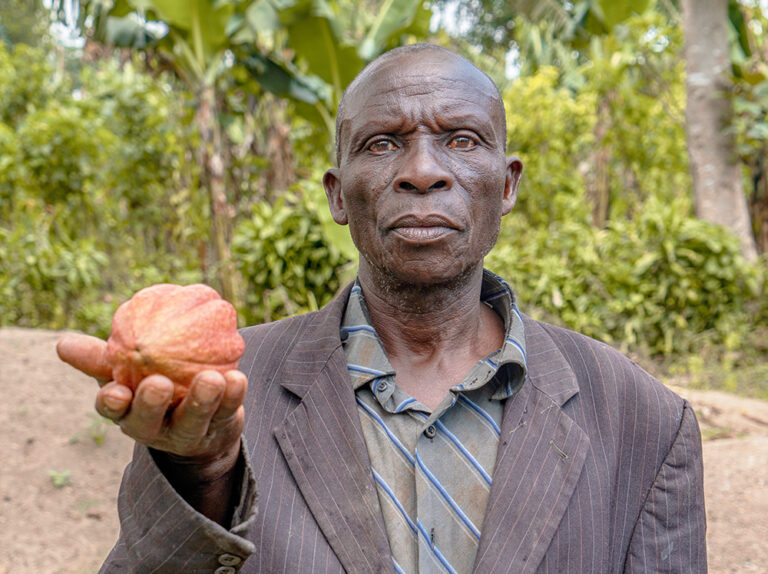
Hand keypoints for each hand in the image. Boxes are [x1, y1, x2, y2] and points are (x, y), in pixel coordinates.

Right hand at [57, 333, 246, 481]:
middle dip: (152, 405)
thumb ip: (99, 358)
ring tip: (212, 379)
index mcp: (127, 411)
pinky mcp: (219, 429)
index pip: (113, 409)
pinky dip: (233, 395)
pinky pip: (227, 412)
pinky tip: (237, 378)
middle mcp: (155, 428)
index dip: (112, 403)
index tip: (115, 391)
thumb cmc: (154, 384)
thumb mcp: (125, 371)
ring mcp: (188, 432)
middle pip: (148, 422)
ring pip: (193, 420)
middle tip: (159, 384)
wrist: (201, 420)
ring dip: (203, 400)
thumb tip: (60, 343)